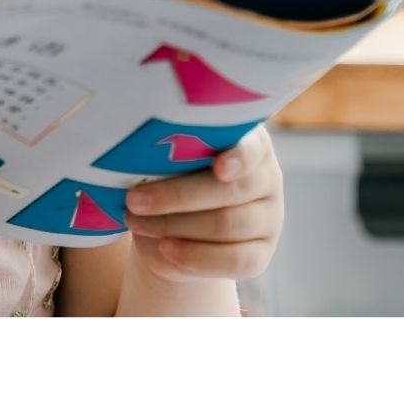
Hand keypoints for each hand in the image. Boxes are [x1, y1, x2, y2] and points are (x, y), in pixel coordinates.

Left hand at [122, 125, 282, 283]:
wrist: (174, 228)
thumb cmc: (169, 177)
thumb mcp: (170, 160)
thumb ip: (171, 156)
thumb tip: (144, 157)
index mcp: (249, 142)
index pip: (253, 148)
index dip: (238, 157)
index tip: (218, 167)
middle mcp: (267, 178)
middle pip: (231, 190)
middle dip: (177, 196)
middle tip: (135, 200)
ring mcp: (269, 219)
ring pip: (227, 225)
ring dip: (176, 226)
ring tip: (137, 222)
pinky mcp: (261, 255)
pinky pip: (235, 261)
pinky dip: (196, 256)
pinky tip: (166, 249)